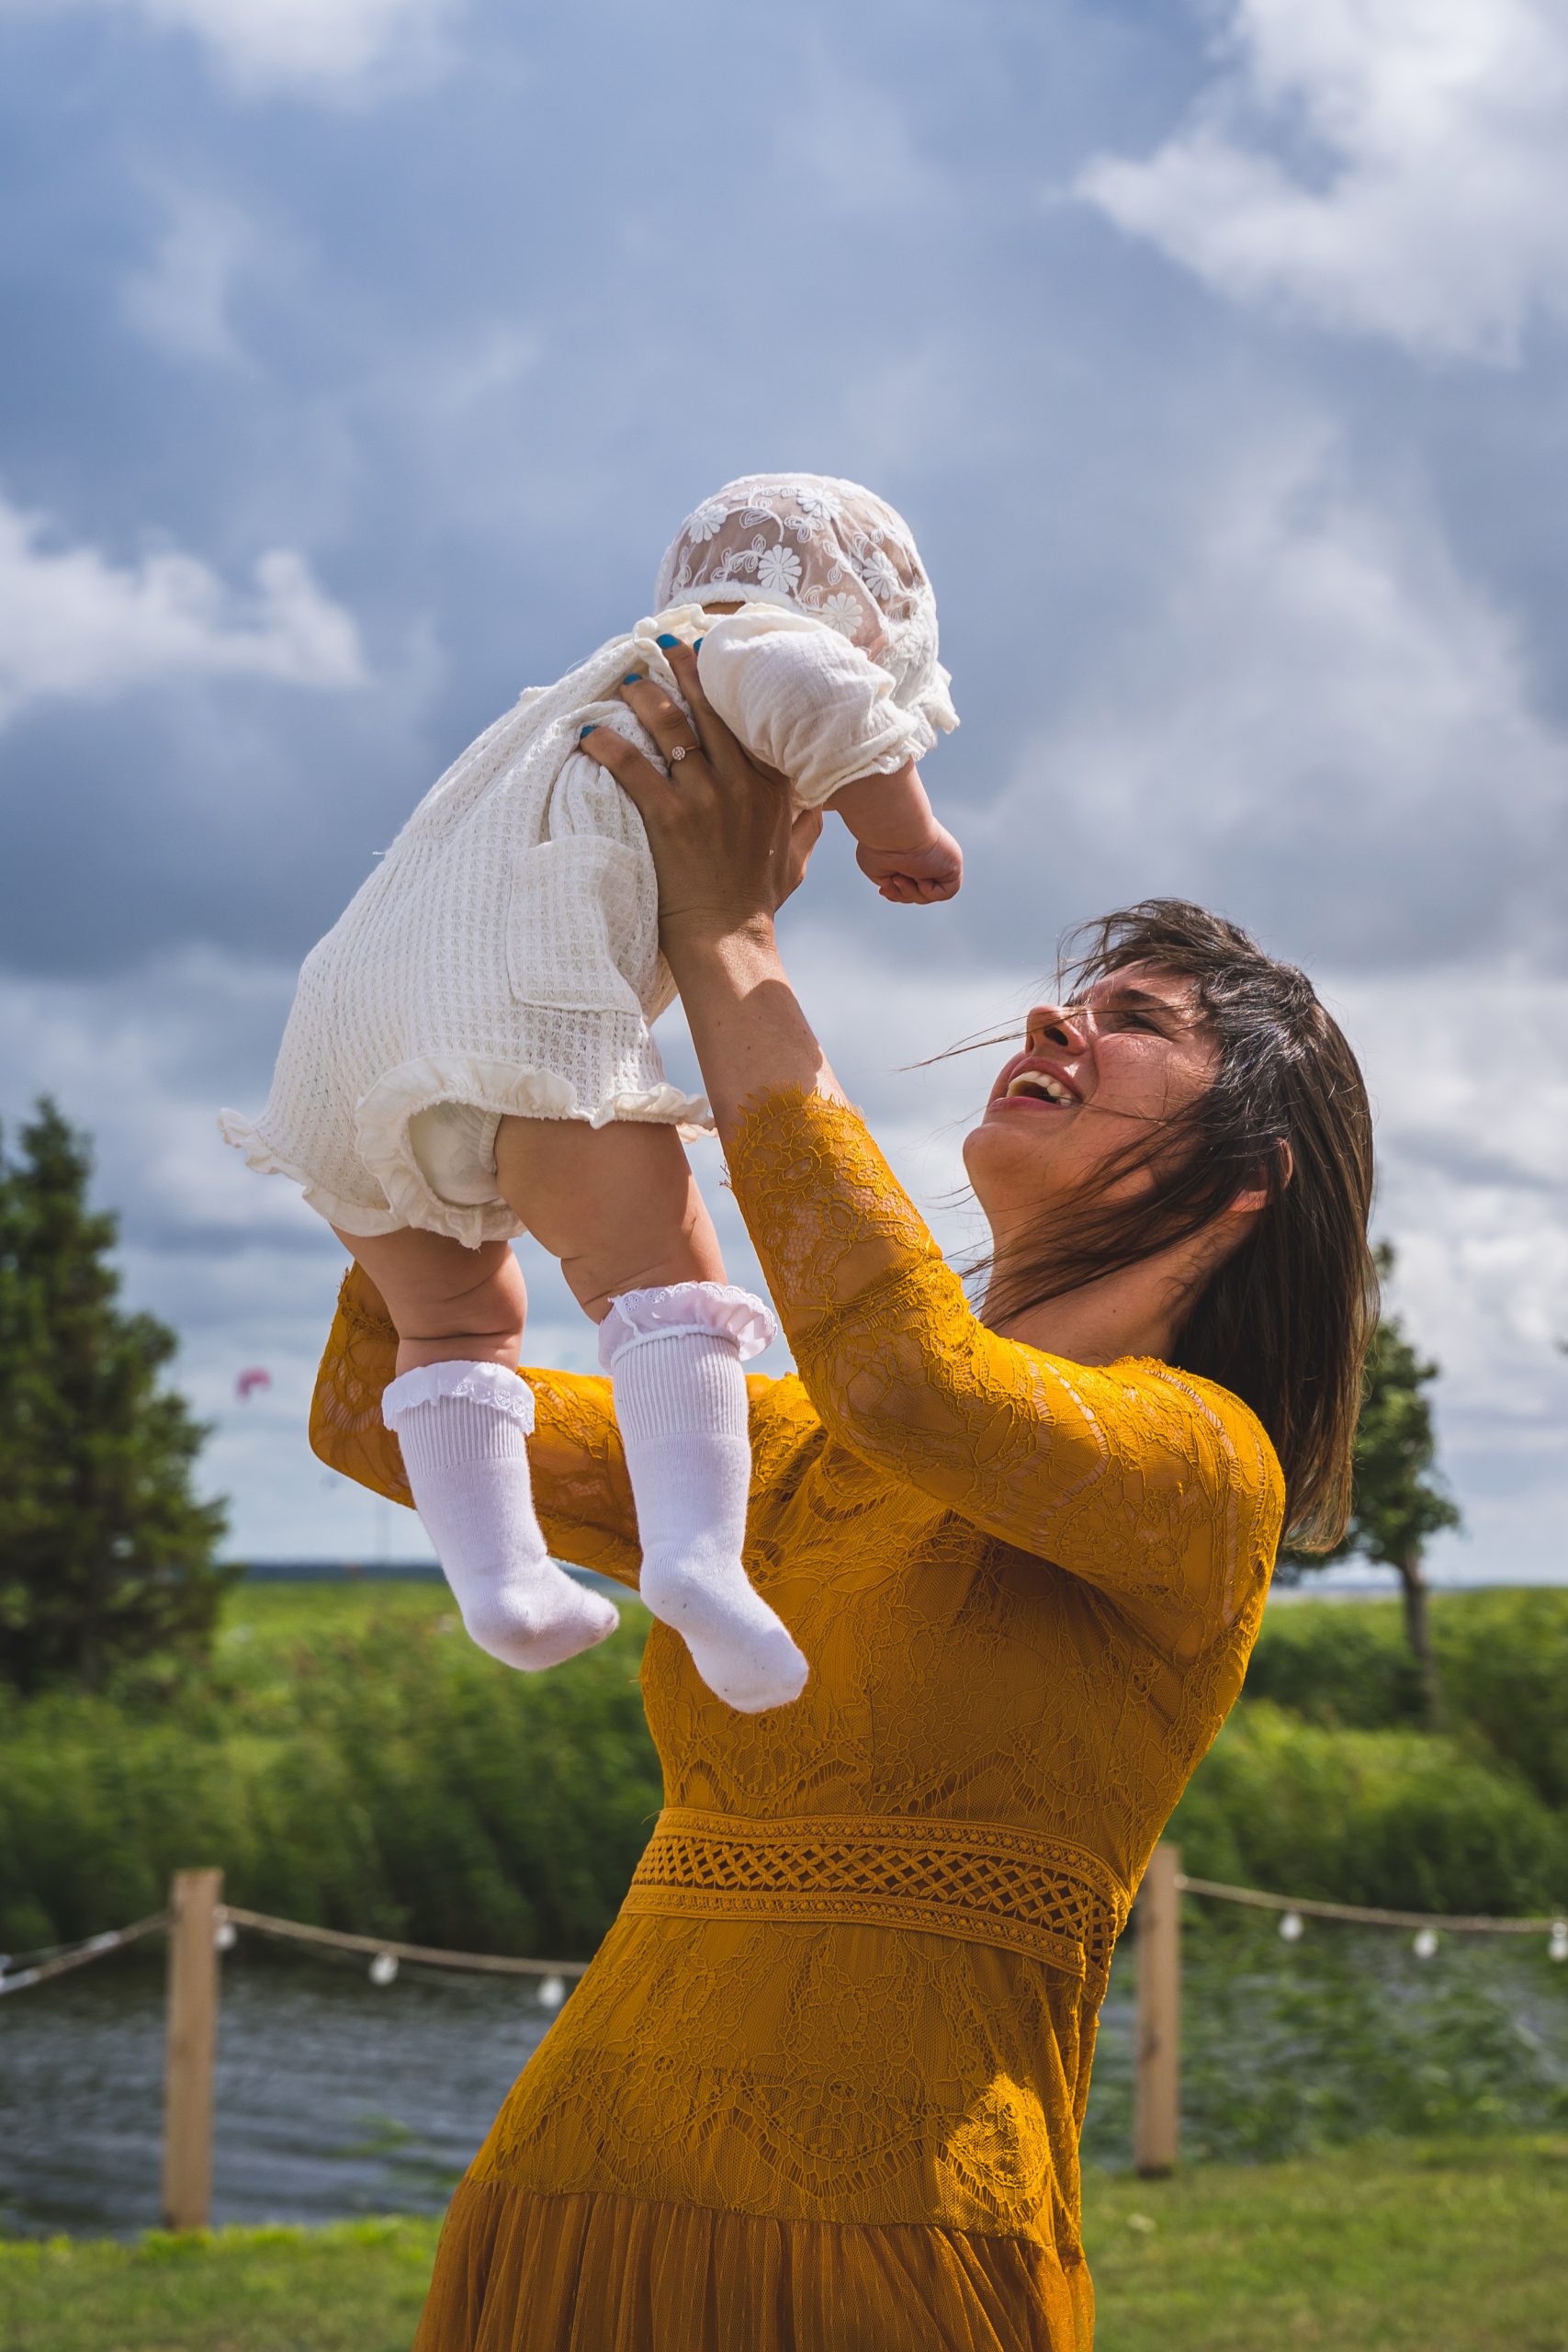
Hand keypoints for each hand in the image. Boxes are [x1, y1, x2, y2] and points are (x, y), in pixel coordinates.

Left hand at [577, 644, 822, 955]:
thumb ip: (806, 824)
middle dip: (685, 669)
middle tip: (666, 643)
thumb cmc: (759, 901)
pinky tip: (589, 730)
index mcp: (773, 786)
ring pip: (670, 727)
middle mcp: (740, 782)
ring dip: (646, 696)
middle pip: (709, 709)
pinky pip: (632, 767)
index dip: (730, 681)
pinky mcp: (669, 818)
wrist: (729, 938)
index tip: (714, 654)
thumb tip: (818, 806)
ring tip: (629, 680)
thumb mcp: (797, 857)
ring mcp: (705, 798)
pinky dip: (608, 744)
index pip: (752, 718)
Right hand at [854, 824, 963, 904]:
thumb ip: (892, 883)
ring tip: (899, 878)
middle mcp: (926, 856)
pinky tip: (921, 878)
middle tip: (892, 880)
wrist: (892, 830)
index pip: (907, 882)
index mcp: (909, 854)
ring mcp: (940, 860)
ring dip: (911, 893)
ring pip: (929, 893)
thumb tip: (900, 888)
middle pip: (917, 892)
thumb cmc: (880, 845)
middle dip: (901, 894)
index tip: (883, 888)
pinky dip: (931, 892)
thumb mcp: (880, 870)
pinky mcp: (952, 864)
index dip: (896, 892)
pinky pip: (947, 891)